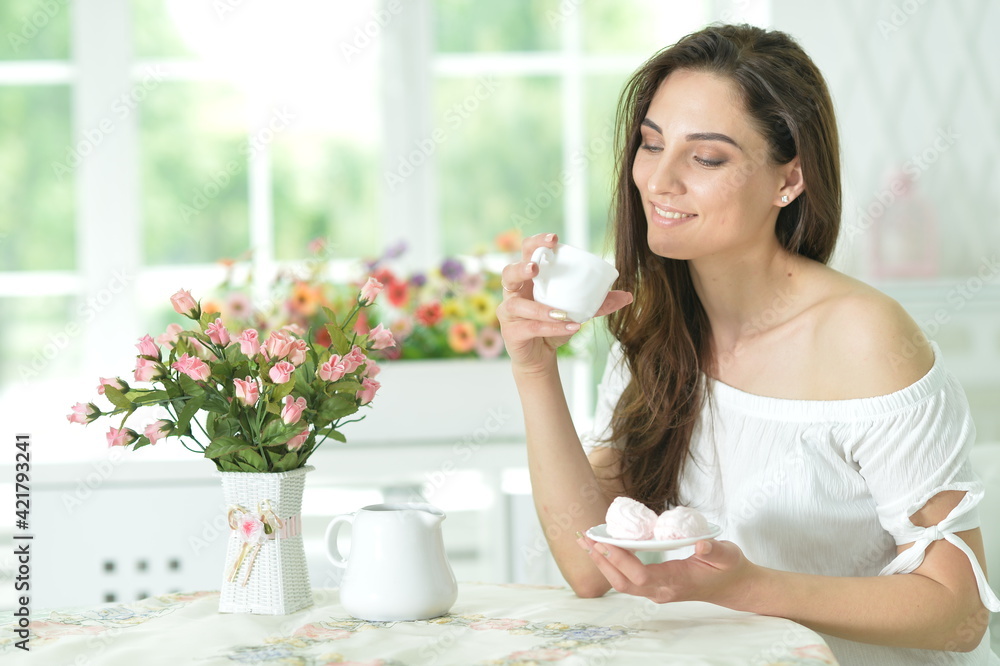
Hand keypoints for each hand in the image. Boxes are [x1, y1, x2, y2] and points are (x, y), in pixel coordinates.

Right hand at [497, 233, 632, 373]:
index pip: (528, 252)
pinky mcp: (510, 332)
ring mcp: (509, 312)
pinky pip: (529, 327)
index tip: (554, 239)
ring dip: (540, 308)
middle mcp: (515, 291)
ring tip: (562, 312)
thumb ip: (599, 303)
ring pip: (516, 304)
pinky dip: (549, 327)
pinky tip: (569, 328)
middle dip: (523, 266)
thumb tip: (628, 296)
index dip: (537, 242)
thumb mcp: (577, 312)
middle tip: (536, 267)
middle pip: (509, 271)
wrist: (541, 356)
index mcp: (530, 278)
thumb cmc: (553, 326)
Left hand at [576, 533, 757, 608]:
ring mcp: (656, 590)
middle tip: (585, 538)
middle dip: (601, 560)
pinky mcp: (654, 585)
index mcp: (676, 582)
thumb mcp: (727, 555)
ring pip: (621, 582)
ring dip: (602, 562)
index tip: (604, 541)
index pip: (639, 575)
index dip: (619, 560)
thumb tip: (700, 543)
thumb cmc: (729, 568)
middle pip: (622, 582)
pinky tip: (604, 548)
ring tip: (586, 541)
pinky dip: (612, 563)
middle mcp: (661, 590)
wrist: (733, 586)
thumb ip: (714, 549)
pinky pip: (627, 578)